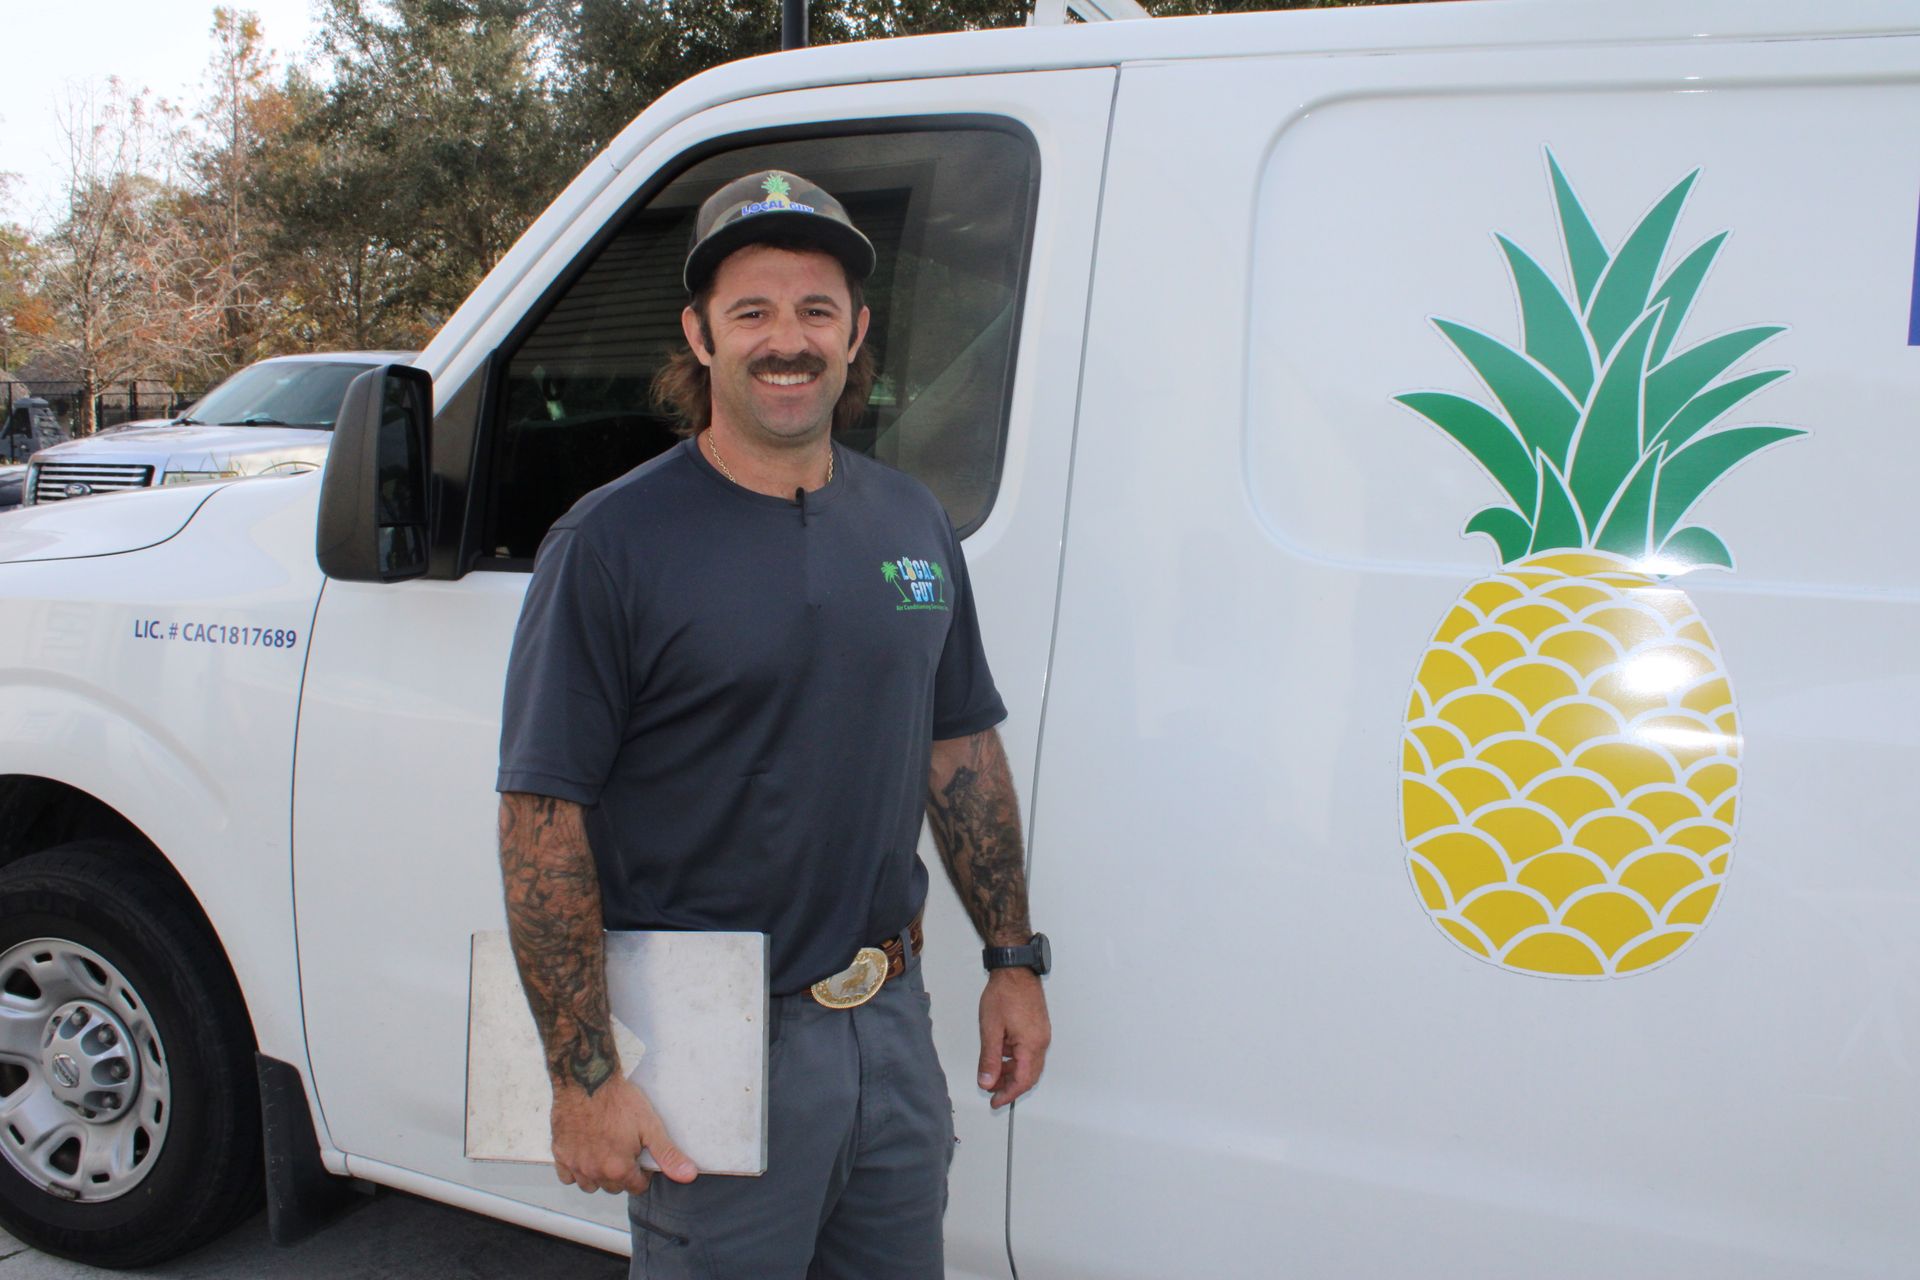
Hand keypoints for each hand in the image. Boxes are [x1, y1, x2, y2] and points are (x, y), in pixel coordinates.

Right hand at [549, 1073, 698, 1193]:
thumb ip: (668, 1155)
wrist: (588, 1079)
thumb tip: (688, 1175)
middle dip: (622, 1175)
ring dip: (599, 1176)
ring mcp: (575, 1164)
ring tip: (606, 1154)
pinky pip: (567, 1176)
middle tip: (626, 1152)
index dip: (643, 1175)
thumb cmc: (618, 1100)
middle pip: (613, 1188)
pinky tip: (585, 1154)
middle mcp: (594, 1172)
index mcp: (618, 1169)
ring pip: (590, 1185)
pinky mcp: (559, 1153)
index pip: (636, 1188)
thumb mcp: (650, 1126)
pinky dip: (575, 1171)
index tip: (641, 1159)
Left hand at [978, 968, 1049, 1108]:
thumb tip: (987, 1081)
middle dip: (1010, 1087)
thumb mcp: (990, 1029)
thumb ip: (989, 1059)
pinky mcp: (1038, 1028)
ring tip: (993, 1074)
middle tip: (993, 1093)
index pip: (1021, 1081)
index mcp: (1031, 1045)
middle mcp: (1041, 1042)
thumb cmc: (1005, 993)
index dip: (1007, 1095)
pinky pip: (1030, 1052)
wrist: (1015, 969)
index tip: (995, 1102)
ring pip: (1029, 1065)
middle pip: (1029, 1076)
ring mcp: (1041, 1034)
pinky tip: (1002, 1055)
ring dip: (1012, 1073)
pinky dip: (1016, 1060)